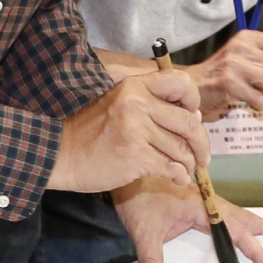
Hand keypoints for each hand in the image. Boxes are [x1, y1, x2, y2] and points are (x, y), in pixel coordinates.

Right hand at [49, 68, 206, 192]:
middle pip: (189, 122)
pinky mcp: (135, 156)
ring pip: (182, 149)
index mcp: (134, 86)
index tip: (193, 118)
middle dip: (201, 144)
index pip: (182, 83)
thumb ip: (151, 105)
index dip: (194, 102)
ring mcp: (136, 129)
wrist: (59, 155)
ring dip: (188, 164)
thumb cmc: (90, 134)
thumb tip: (194, 116)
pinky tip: (175, 178)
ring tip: (184, 171)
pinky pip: (171, 167)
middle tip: (202, 157)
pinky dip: (178, 176)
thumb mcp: (118, 105)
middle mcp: (137, 103)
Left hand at [112, 178, 262, 262]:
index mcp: (202, 206)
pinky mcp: (196, 198)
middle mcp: (208, 199)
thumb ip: (150, 258)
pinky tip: (237, 230)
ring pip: (236, 213)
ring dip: (252, 227)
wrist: (128, 168)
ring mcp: (204, 197)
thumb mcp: (143, 230)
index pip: (236, 231)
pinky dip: (237, 221)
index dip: (255, 249)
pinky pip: (224, 210)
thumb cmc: (136, 195)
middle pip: (244, 217)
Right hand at [189, 30, 262, 116]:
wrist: (190, 87)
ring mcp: (233, 63)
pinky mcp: (227, 82)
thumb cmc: (222, 77)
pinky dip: (259, 107)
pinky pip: (259, 99)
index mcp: (248, 37)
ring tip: (259, 98)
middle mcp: (241, 46)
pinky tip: (249, 105)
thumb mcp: (246, 61)